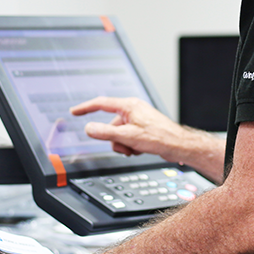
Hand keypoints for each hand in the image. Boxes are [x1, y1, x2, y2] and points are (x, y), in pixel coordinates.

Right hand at [70, 97, 188, 161]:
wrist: (178, 145)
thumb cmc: (160, 137)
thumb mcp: (128, 136)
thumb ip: (106, 133)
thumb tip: (89, 128)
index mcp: (129, 106)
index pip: (101, 104)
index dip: (86, 108)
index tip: (75, 111)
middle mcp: (133, 110)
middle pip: (110, 126)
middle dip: (115, 139)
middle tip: (127, 146)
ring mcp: (138, 120)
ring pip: (118, 134)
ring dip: (124, 145)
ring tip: (136, 148)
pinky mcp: (142, 129)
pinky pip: (127, 138)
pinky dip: (130, 146)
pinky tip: (141, 148)